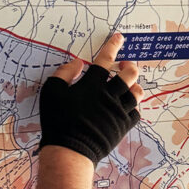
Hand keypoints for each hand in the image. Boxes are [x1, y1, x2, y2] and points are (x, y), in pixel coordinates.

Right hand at [39, 32, 143, 163]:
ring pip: (136, 94)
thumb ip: (64, 73)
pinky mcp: (123, 127)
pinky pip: (136, 113)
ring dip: (135, 86)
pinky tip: (128, 107)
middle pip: (129, 75)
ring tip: (130, 86)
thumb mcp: (52, 91)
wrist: (70, 150)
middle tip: (125, 65)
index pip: (106, 59)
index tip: (119, 38)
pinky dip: (133, 107)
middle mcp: (109, 96)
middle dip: (129, 66)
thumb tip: (77, 62)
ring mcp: (118, 112)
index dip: (113, 46)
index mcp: (93, 85)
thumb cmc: (58, 120)